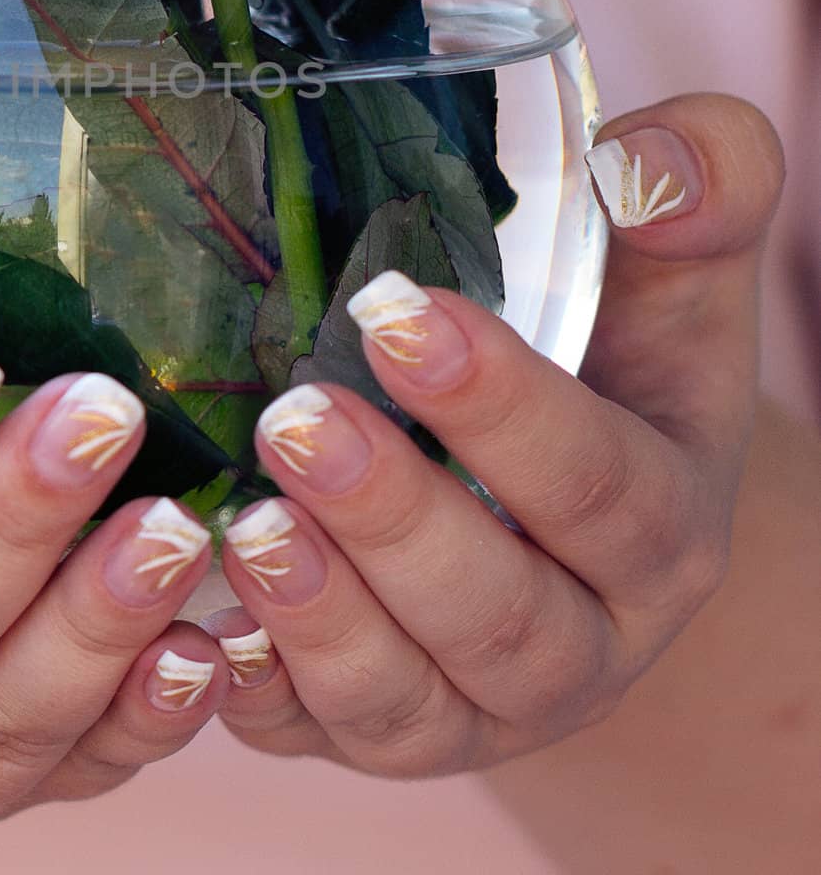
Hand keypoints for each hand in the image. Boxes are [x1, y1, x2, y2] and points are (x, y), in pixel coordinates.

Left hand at [206, 93, 782, 776]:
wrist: (573, 505)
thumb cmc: (615, 361)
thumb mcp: (672, 275)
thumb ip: (700, 190)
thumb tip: (651, 158)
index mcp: (661, 528)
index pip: (601, 487)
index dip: (506, 411)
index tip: (403, 315)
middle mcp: (578, 640)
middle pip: (499, 613)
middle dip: (394, 520)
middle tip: (298, 417)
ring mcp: (474, 701)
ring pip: (407, 698)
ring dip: (321, 617)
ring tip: (243, 525)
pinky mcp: (380, 722)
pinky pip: (317, 736)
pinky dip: (257, 692)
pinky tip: (194, 624)